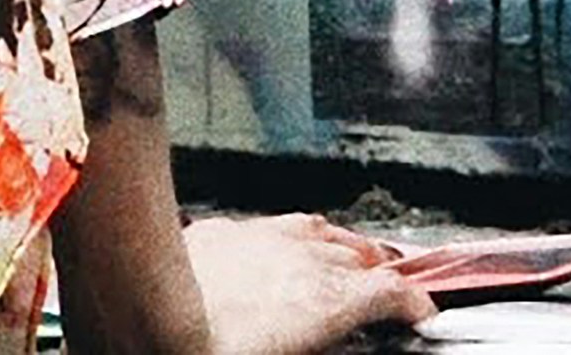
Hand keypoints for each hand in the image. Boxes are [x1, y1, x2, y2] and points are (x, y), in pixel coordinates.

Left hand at [185, 216, 434, 354]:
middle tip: (388, 291)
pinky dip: (292, 240)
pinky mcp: (228, 232)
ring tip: (348, 261)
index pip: (392, 291)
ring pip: (324, 233)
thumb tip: (329, 339)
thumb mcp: (294, 350)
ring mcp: (267, 238)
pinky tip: (285, 248)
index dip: (414, 302)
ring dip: (342, 250)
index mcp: (329, 300)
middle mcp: (307, 259)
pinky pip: (275, 228)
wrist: (149, 314)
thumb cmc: (214, 350)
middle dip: (381, 274)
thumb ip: (325, 342)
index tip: (421, 312)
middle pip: (364, 257)